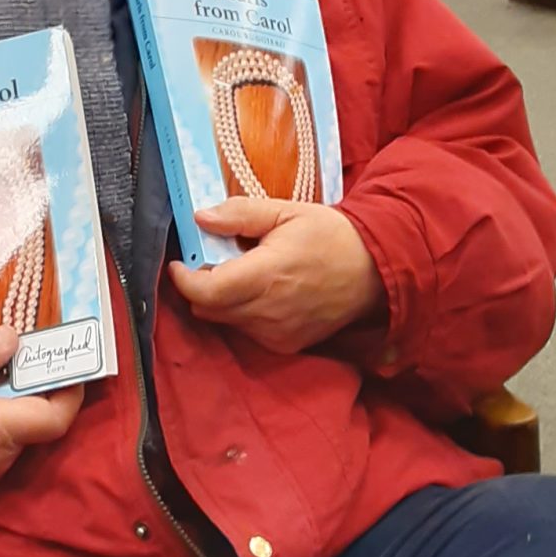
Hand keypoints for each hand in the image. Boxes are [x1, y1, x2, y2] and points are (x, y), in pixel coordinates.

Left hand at [169, 199, 386, 355]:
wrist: (376, 271)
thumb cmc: (330, 236)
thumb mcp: (286, 211)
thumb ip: (240, 214)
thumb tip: (200, 216)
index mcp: (266, 275)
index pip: (205, 291)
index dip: (183, 278)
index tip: (179, 263)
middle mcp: (268, 312)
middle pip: (208, 309)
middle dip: (201, 286)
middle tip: (215, 261)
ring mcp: (276, 334)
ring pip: (224, 321)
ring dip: (222, 300)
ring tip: (245, 274)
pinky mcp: (285, 345)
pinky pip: (246, 332)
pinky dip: (243, 313)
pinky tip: (265, 292)